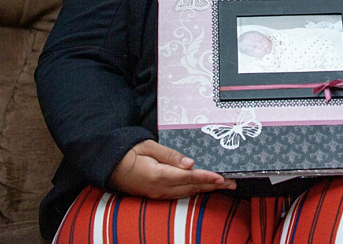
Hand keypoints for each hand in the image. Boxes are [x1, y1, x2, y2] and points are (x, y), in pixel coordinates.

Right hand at [107, 140, 235, 198]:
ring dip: (206, 189)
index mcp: (158, 175)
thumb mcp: (149, 146)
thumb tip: (191, 163)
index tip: (222, 177)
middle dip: (213, 186)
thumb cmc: (129, 151)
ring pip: (187, 193)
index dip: (206, 177)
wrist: (109, 166)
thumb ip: (170, 155)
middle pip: (192, 188)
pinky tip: (204, 188)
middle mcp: (160, 189)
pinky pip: (180, 195)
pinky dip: (194, 191)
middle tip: (233, 182)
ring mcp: (158, 194)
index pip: (188, 177)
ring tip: (224, 186)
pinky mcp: (157, 195)